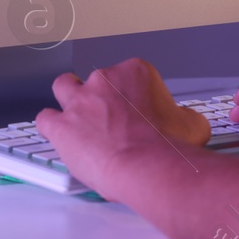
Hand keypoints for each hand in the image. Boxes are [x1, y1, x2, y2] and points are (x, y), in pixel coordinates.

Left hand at [35, 57, 210, 199]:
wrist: (147, 165)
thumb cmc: (166, 146)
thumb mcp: (192, 124)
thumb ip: (184, 116)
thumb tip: (187, 121)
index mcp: (134, 73)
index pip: (129, 76)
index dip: (133, 96)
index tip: (138, 113)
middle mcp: (104, 81)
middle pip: (97, 80)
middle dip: (102, 97)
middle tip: (111, 119)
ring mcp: (79, 102)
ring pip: (64, 87)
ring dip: (69, 98)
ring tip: (77, 116)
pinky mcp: (62, 126)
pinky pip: (45, 118)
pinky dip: (50, 126)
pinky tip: (57, 134)